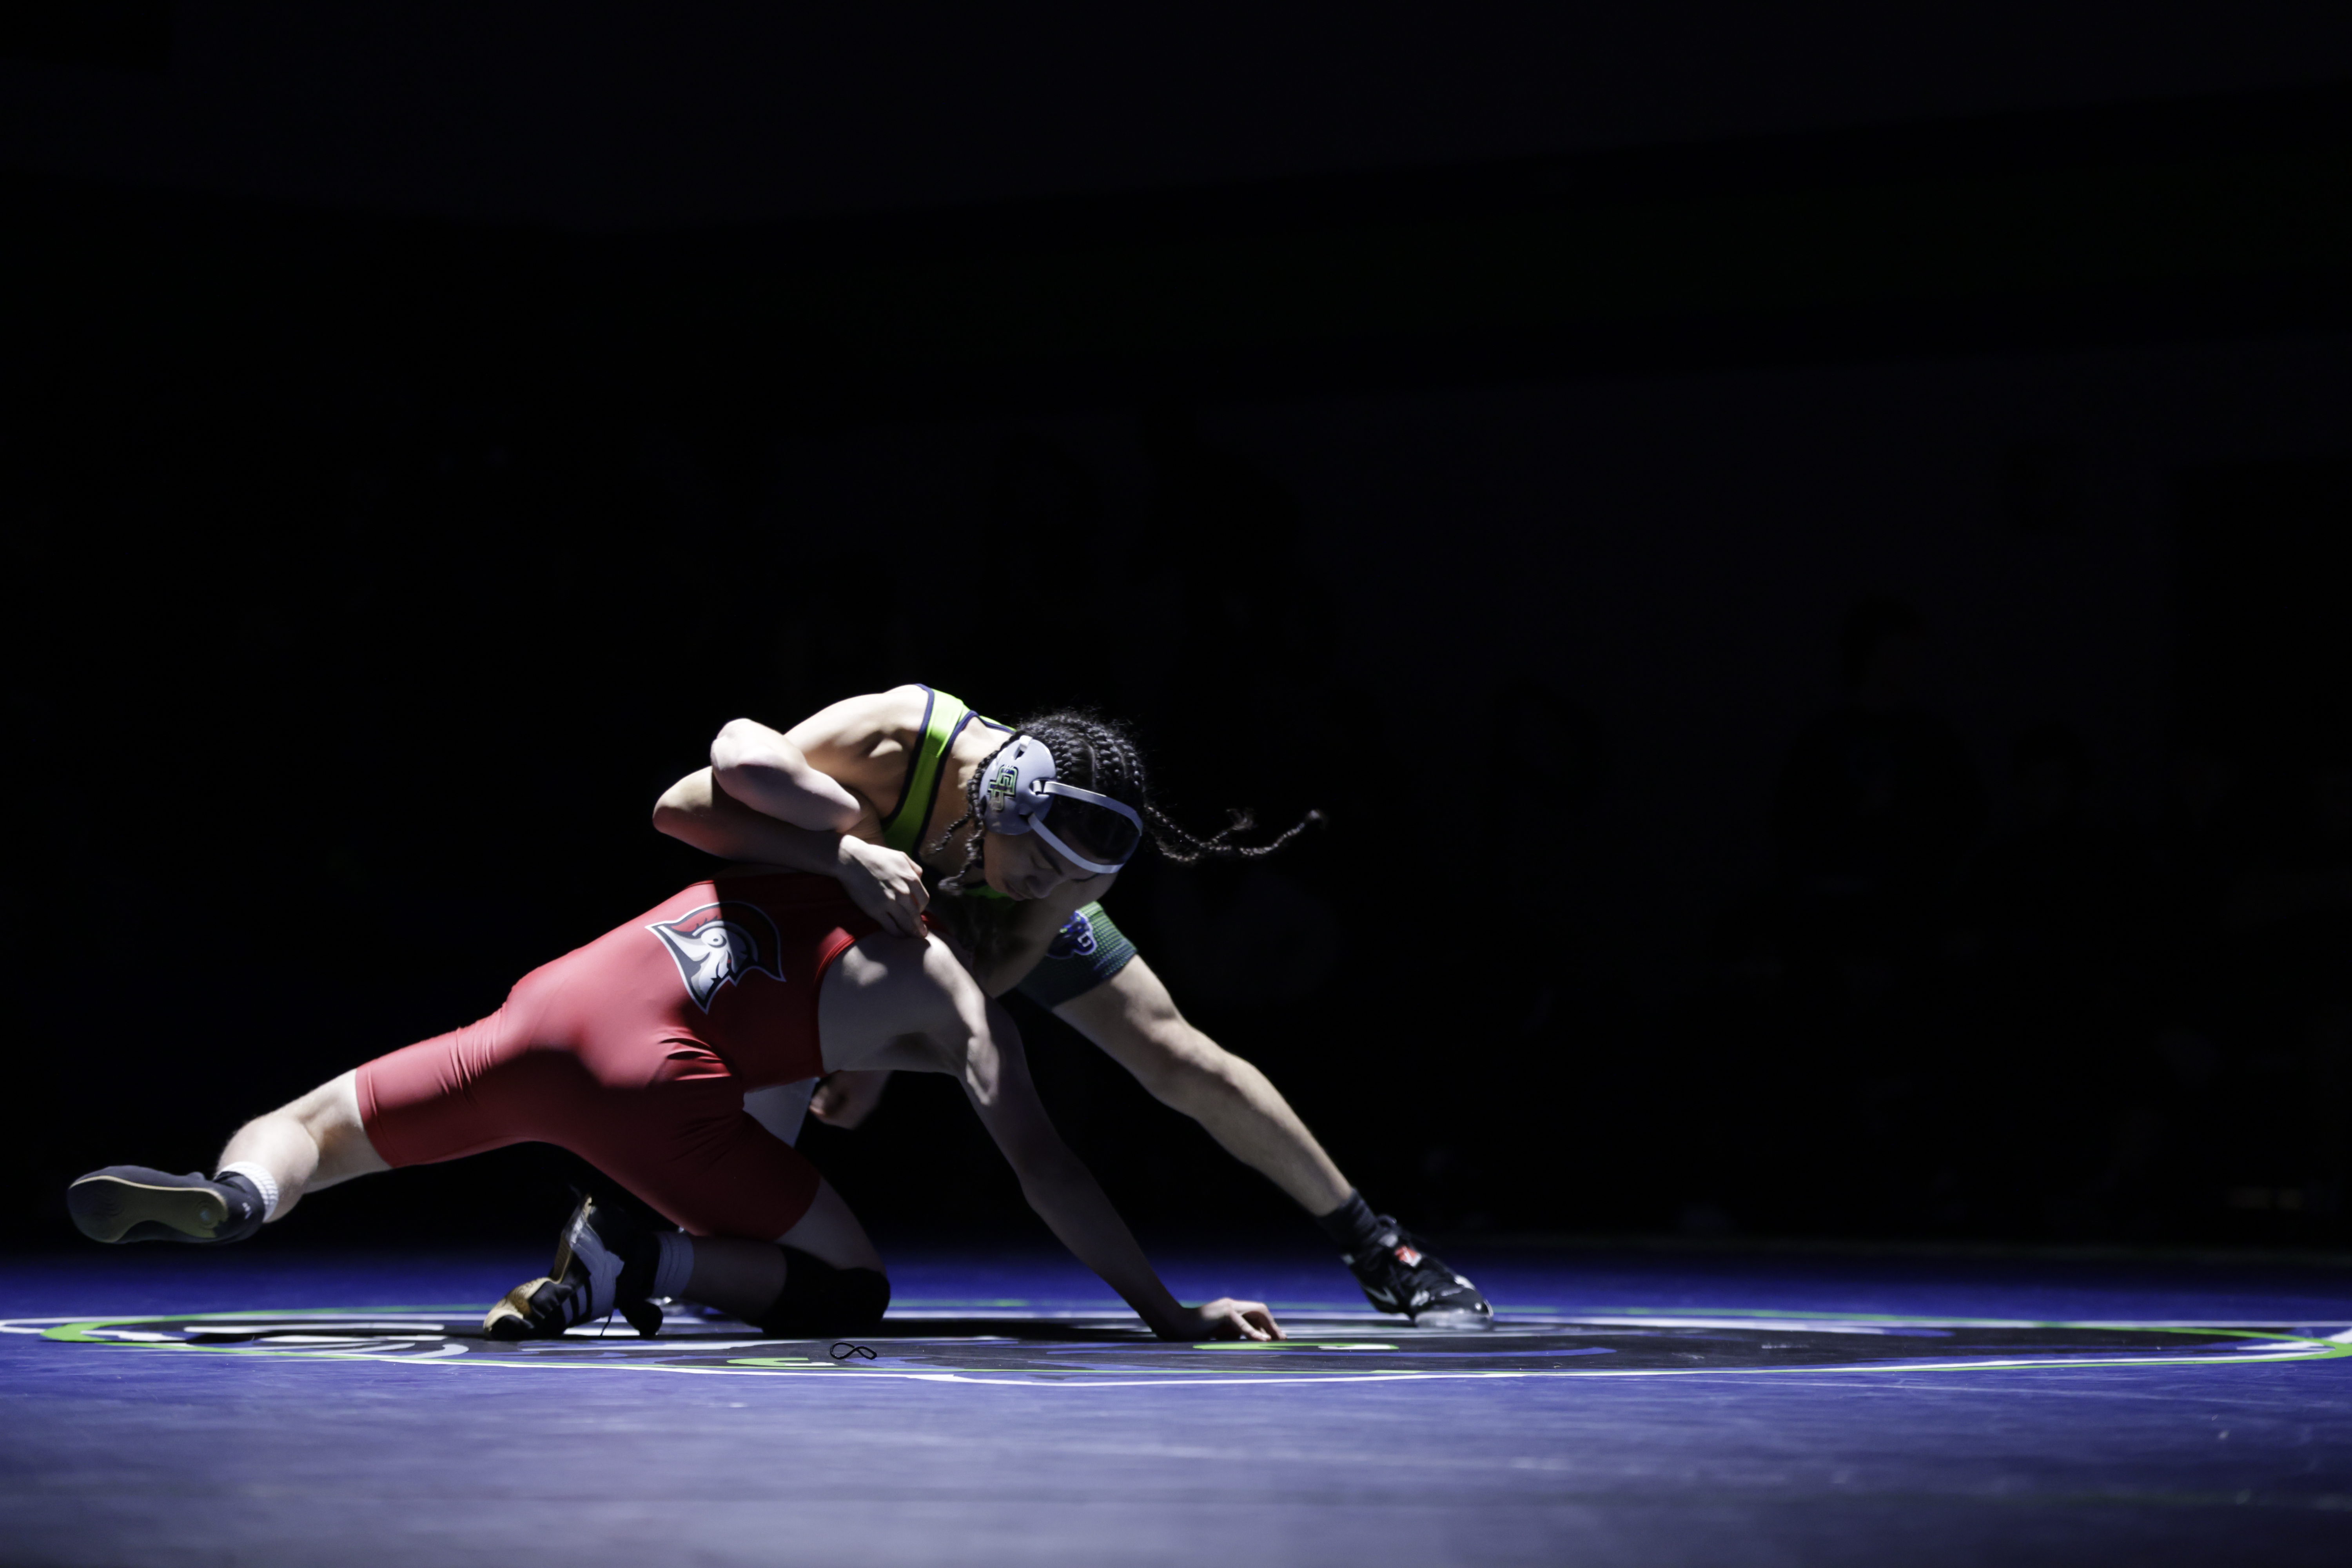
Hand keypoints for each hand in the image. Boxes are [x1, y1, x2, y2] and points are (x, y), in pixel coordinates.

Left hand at [810, 1070, 889, 1130]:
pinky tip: (840, 1093)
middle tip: (819, 1106)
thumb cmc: (859, 1066)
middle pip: (845, 1121)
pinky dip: (845, 1105)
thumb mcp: (839, 1080)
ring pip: (852, 1115)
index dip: (821, 1115)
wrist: (881, 1054)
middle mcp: (866, 1108)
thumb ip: (827, 1096)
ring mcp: (871, 1102)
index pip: (835, 1120)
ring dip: (838, 1110)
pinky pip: (857, 1107)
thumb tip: (816, 1107)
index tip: (811, 1107)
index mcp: (857, 1107)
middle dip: (830, 1116)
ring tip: (828, 1099)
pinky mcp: (872, 1095)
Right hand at [834, 837, 929, 937]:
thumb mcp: (900, 856)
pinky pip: (891, 927)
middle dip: (920, 926)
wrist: (852, 860)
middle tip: (922, 934)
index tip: (919, 912)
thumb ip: (913, 868)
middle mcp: (903, 892)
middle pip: (916, 915)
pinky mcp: (876, 911)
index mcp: (910, 879)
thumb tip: (920, 879)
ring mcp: (890, 903)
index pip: (924, 899)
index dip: (923, 907)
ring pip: (906, 923)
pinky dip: (898, 934)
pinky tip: (900, 936)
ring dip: (912, 933)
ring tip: (915, 938)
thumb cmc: (875, 856)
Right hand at [1165, 1298, 1283, 1341]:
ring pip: (1256, 1313)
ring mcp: (1228, 1306)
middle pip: (1261, 1311)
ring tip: (1276, 1340)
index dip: (1269, 1326)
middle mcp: (1232, 1305)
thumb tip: (1250, 1345)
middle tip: (1283, 1340)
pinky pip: (1242, 1323)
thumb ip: (1233, 1336)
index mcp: (1232, 1310)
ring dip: (1269, 1326)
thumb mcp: (1219, 1335)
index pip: (1256, 1315)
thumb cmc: (1194, 1332)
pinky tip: (1263, 1340)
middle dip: (1273, 1325)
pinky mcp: (1223, 1312)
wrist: (1175, 1325)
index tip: (1278, 1339)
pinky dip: (1253, 1332)